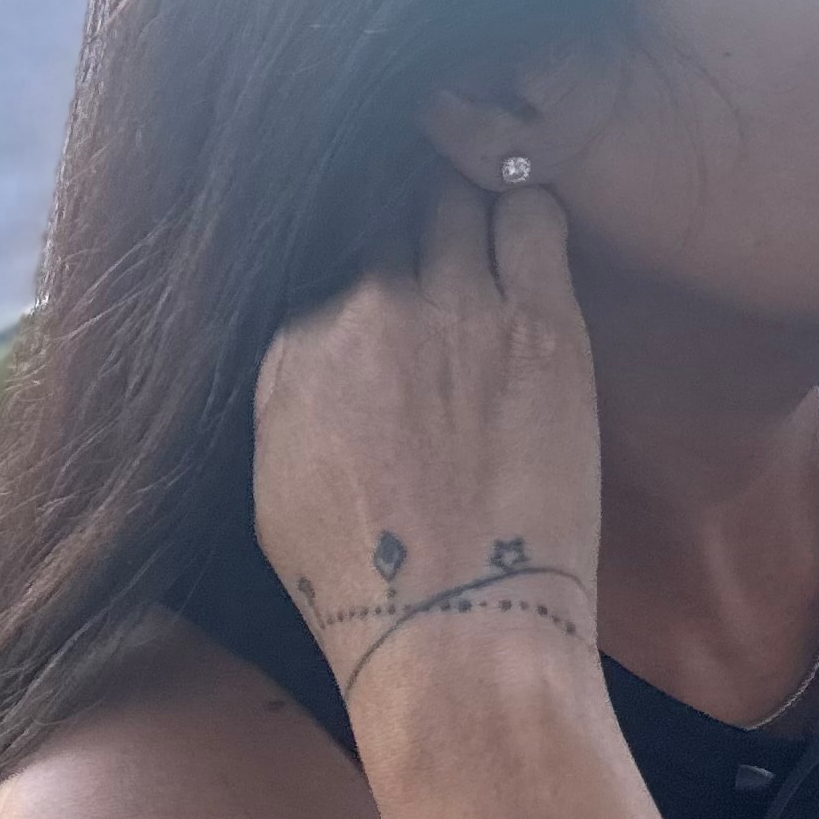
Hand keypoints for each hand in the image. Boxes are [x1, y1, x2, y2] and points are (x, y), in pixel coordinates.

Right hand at [252, 174, 604, 731]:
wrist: (455, 625)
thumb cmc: (361, 582)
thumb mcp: (276, 480)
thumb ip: (289, 388)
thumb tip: (309, 339)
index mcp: (298, 341)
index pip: (328, 251)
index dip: (355, 242)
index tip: (374, 236)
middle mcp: (371, 304)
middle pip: (391, 208)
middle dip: (407, 199)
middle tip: (429, 195)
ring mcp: (461, 305)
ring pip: (459, 197)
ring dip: (466, 192)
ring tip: (482, 193)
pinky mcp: (542, 320)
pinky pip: (535, 215)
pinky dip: (528, 205)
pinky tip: (531, 215)